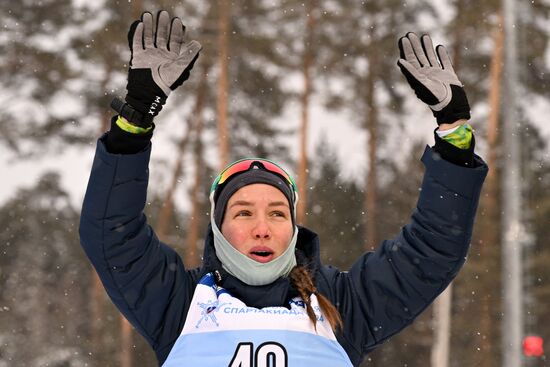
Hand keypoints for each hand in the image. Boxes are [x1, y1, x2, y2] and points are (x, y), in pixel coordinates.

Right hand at [125, 10, 201, 125]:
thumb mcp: (179, 68)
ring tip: (149, 14)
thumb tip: (199, 43)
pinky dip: (139, 34)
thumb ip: (188, 56)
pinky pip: (138, 43)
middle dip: (163, 25)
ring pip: (149, 37)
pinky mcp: (138, 57)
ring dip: (149, 26)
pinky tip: (140, 24)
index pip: (174, 40)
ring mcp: (149, 55)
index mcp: (171, 57)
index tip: (177, 20)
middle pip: (162, 36)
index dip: (176, 30)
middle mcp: (160, 55)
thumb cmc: (166, 81)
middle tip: (163, 13)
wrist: (148, 91)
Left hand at [397, 32, 469, 124]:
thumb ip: (411, 71)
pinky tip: (439, 47)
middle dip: (415, 46)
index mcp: (418, 76)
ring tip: (425, 36)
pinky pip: (444, 62)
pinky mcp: (448, 74)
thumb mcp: (420, 82)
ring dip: (427, 47)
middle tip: (410, 34)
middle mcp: (426, 74)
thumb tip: (399, 61)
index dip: (407, 50)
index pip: (410, 60)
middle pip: (418, 57)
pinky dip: (442, 55)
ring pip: (430, 57)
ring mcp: (437, 74)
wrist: (450, 103)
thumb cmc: (433, 95)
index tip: (404, 39)